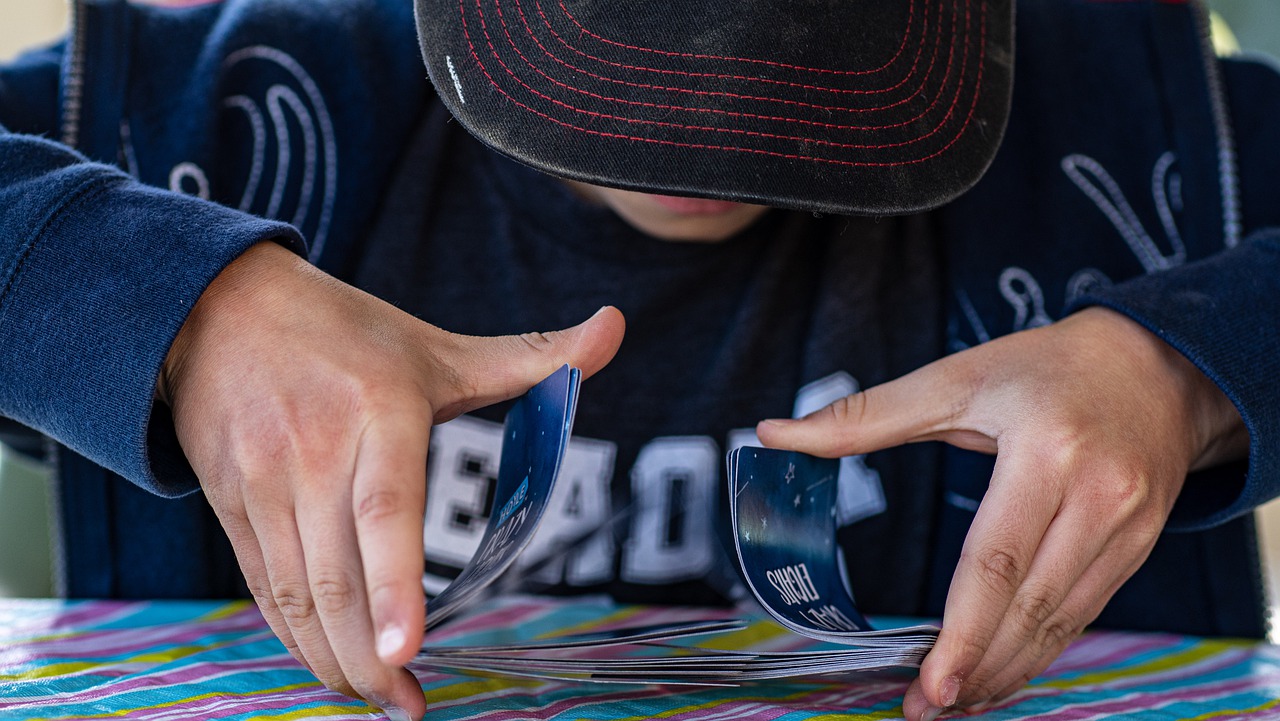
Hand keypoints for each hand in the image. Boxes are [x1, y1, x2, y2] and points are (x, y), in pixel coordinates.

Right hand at [160, 242, 624, 720]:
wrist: (215, 307)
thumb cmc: (343, 330)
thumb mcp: (436, 343)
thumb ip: (530, 353)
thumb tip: (615, 327)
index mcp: (378, 410)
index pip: (386, 507)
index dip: (395, 584)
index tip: (408, 649)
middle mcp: (315, 451)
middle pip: (337, 575)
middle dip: (368, 656)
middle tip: (406, 705)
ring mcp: (264, 481)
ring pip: (297, 593)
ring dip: (332, 659)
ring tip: (376, 699)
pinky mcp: (229, 504)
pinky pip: (264, 586)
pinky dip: (294, 634)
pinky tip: (329, 663)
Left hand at [756, 306, 1245, 720]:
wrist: (1156, 366)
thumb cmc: (1044, 368)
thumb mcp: (956, 378)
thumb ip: (865, 416)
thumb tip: (774, 434)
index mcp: (1047, 450)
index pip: (998, 558)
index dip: (965, 630)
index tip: (931, 681)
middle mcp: (1098, 495)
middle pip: (1031, 604)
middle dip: (979, 668)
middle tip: (927, 707)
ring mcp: (1128, 527)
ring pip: (1062, 622)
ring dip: (1009, 671)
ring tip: (956, 702)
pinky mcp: (1140, 546)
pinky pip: (1083, 613)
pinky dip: (1040, 649)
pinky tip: (1001, 671)